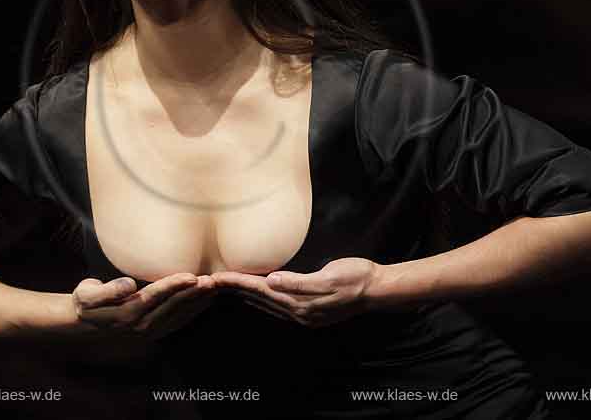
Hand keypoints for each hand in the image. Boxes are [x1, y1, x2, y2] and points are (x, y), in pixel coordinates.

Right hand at [71, 272, 218, 341]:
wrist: (84, 324)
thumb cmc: (87, 302)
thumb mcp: (87, 294)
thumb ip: (107, 289)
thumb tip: (129, 284)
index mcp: (128, 312)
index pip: (156, 296)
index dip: (174, 286)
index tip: (192, 276)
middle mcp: (142, 324)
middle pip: (173, 306)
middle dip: (194, 293)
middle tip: (215, 279)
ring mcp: (151, 330)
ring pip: (180, 314)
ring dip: (198, 301)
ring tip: (216, 287)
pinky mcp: (156, 331)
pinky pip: (179, 320)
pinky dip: (194, 310)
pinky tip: (206, 300)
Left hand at [211, 257, 397, 327]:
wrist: (378, 289)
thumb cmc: (356, 277)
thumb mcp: (330, 276)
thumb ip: (300, 282)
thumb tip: (272, 281)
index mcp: (301, 304)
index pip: (261, 291)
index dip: (238, 283)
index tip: (218, 276)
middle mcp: (299, 312)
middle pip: (259, 299)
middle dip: (235, 290)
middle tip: (212, 281)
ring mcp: (304, 314)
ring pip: (266, 303)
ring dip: (245, 295)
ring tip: (226, 287)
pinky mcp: (310, 310)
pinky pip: (277, 305)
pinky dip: (262, 298)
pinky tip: (257, 294)